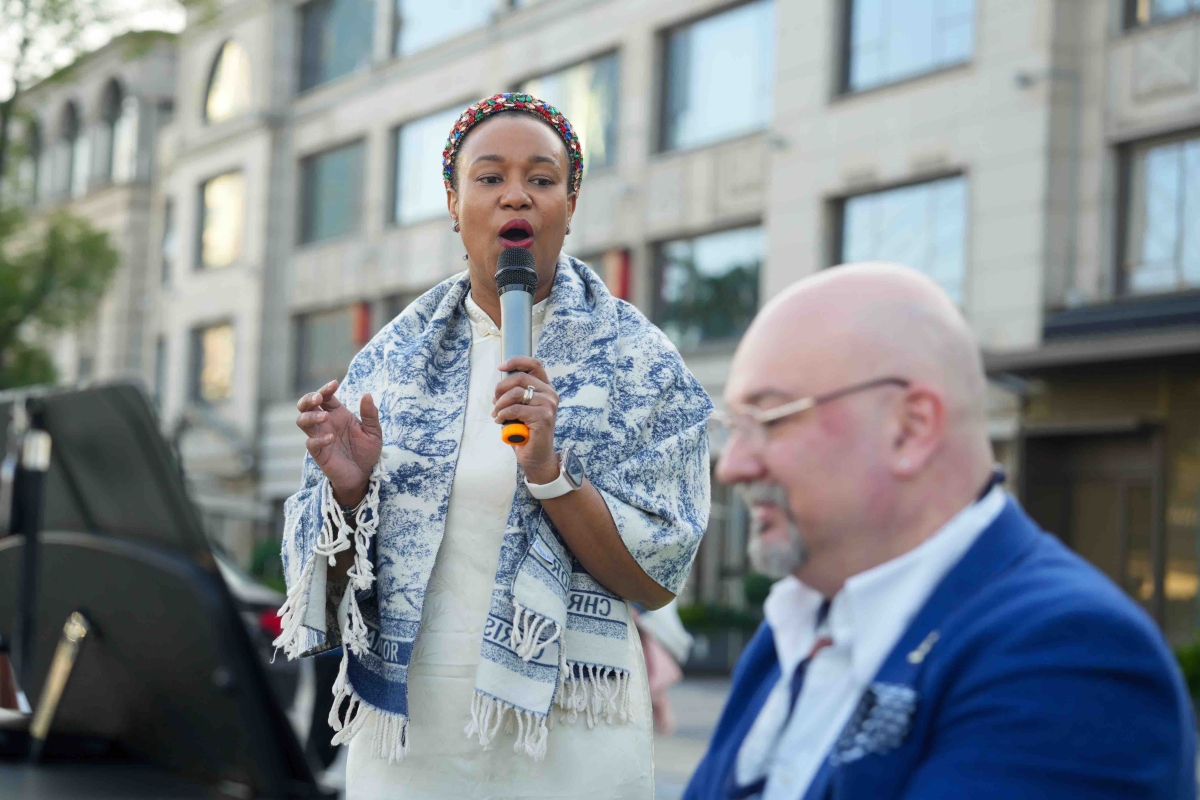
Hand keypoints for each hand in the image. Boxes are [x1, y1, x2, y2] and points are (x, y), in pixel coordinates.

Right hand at [296, 379, 382, 505]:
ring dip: (310, 416)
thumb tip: (367, 394)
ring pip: (302, 421)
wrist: (364, 474)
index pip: (325, 396)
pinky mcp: (318, 452)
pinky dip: (318, 439)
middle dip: (308, 398)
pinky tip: (330, 438)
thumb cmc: (367, 450)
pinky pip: (311, 443)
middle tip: (318, 398)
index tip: (334, 384)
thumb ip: (370, 414)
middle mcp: (326, 423)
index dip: (325, 389)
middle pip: (306, 405)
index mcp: (338, 414)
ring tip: (325, 417)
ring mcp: (320, 436)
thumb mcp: (373, 431)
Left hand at [493, 356, 559, 483]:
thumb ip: (517, 395)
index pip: (534, 365)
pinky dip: (502, 414)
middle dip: (501, 388)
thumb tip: (501, 385)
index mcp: (546, 389)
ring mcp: (548, 405)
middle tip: (494, 402)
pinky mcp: (543, 417)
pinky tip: (500, 421)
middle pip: (520, 378)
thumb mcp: (521, 409)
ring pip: (516, 393)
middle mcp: (550, 394)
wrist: (537, 457)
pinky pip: (515, 409)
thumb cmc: (527, 433)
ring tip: (496, 415)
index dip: (516, 362)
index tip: (501, 367)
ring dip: (500, 404)